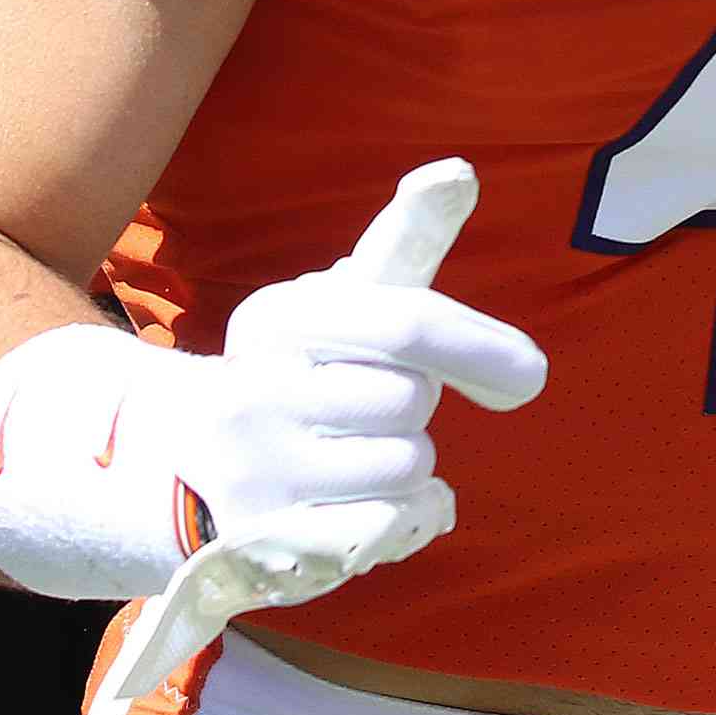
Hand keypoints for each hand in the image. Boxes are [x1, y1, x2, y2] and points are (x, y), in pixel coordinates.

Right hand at [0, 160, 547, 633]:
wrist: (183, 469)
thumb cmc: (298, 370)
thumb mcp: (336, 303)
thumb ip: (403, 241)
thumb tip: (456, 173)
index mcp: (280, 317)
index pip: (401, 322)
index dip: (473, 344)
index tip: (532, 374)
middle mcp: (258, 387)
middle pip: (416, 398)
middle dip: (416, 401)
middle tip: (370, 403)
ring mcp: (258, 469)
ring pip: (410, 463)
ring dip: (407, 462)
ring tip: (351, 453)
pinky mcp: (270, 541)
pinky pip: (392, 524)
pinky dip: (406, 515)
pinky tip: (368, 502)